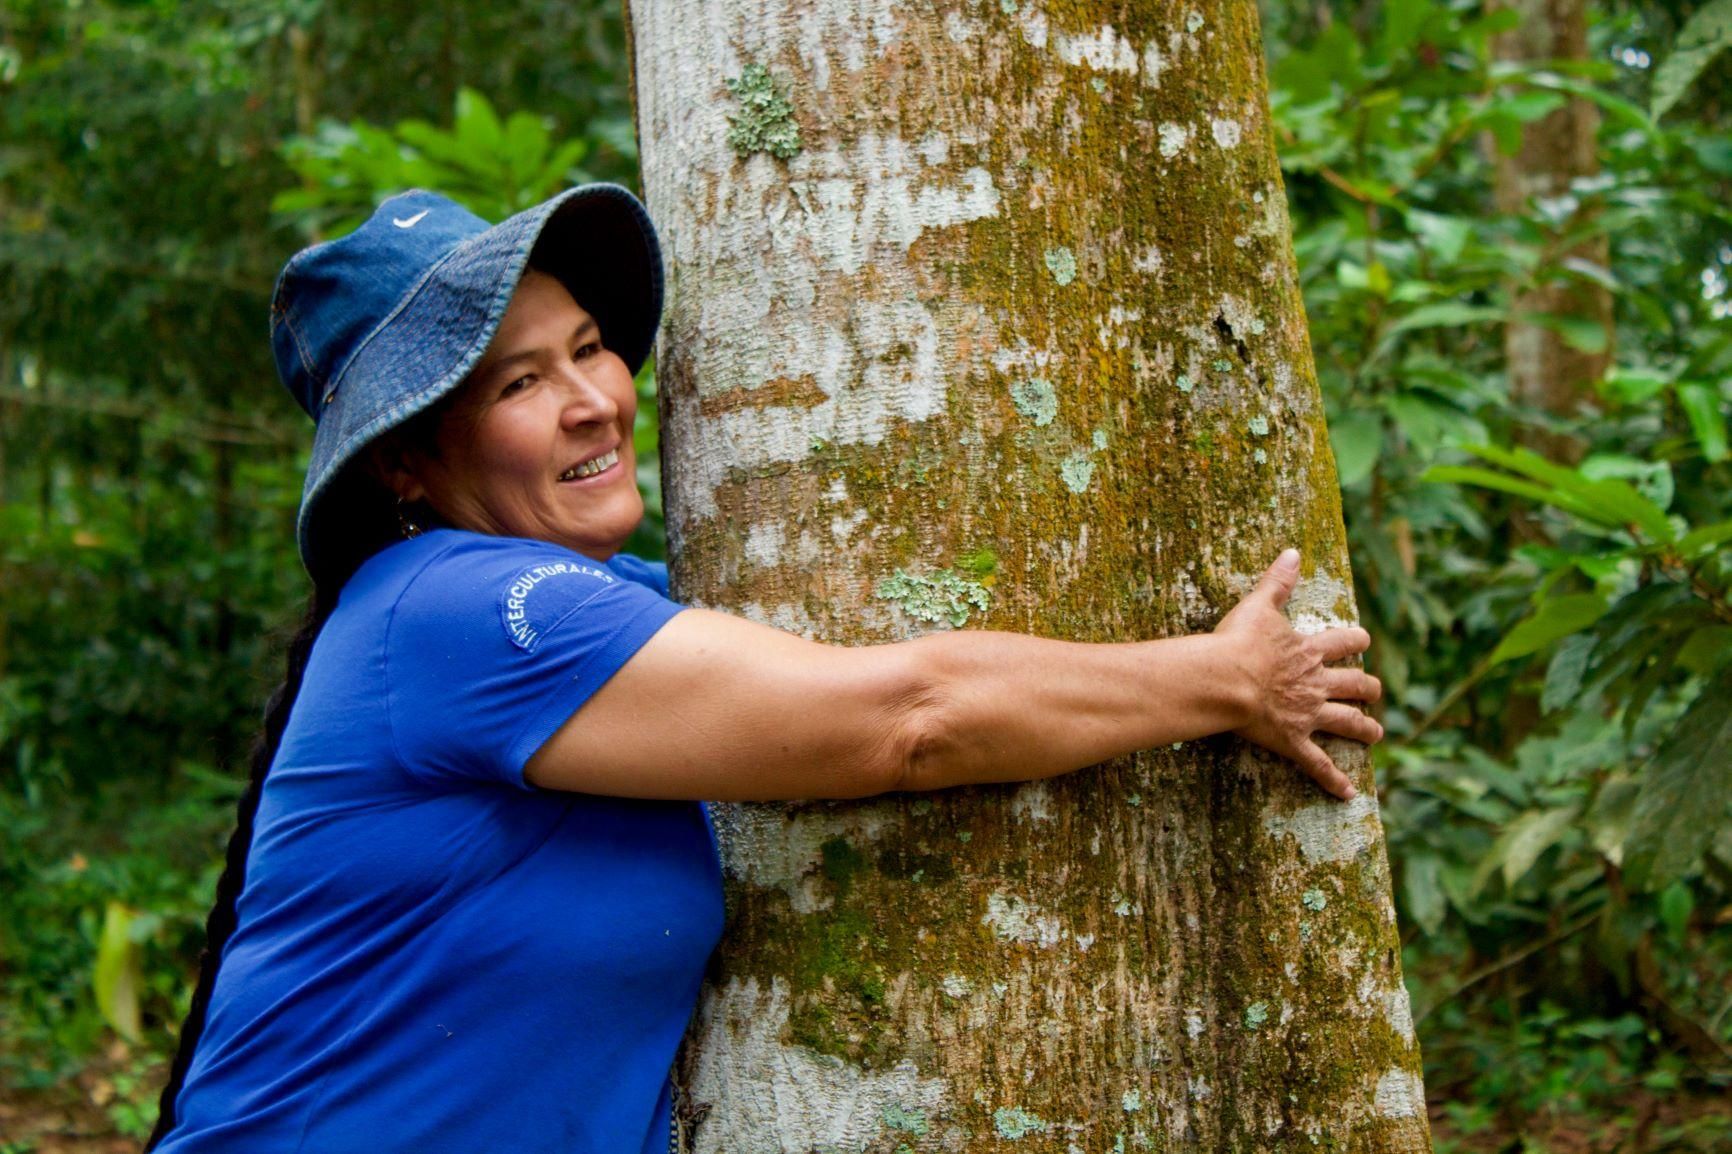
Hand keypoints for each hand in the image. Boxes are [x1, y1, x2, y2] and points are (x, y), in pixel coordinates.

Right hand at [1213, 549, 1382, 800]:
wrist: (1227, 678)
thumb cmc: (1239, 642)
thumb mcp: (1259, 605)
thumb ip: (1278, 581)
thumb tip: (1293, 552)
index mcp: (1310, 651)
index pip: (1345, 642)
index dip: (1357, 641)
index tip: (1364, 640)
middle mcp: (1317, 683)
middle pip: (1355, 685)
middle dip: (1368, 689)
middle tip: (1375, 692)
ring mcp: (1309, 714)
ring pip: (1347, 723)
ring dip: (1364, 729)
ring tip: (1376, 734)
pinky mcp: (1294, 740)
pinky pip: (1318, 764)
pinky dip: (1333, 780)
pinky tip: (1348, 794)